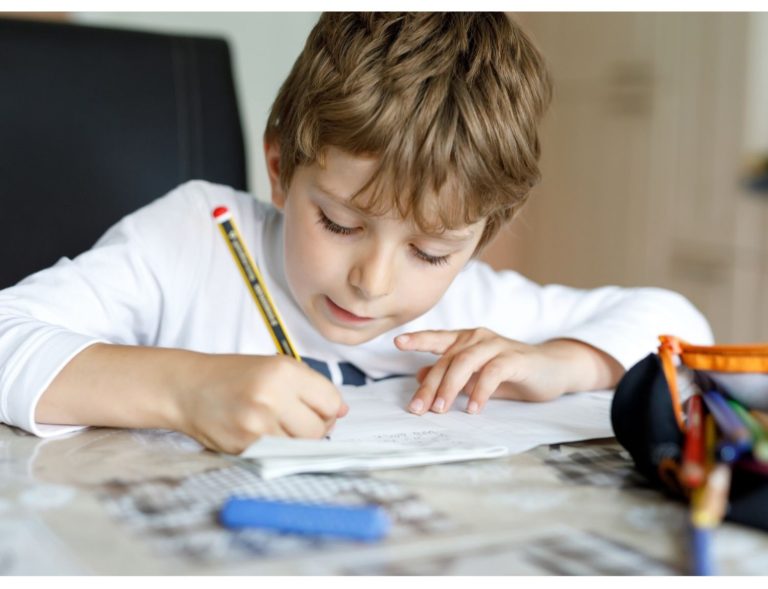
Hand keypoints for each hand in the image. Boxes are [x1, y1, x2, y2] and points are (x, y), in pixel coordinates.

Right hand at [174, 354, 347, 453]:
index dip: (328, 408)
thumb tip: (342, 411)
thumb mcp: (275, 367)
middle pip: (319, 429)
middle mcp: (272, 396)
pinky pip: (279, 455)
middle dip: (314, 428)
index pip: (331, 401)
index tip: (316, 408)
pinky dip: (277, 449)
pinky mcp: (245, 446)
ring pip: (301, 446)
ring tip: (276, 426)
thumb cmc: (234, 376)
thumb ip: (311, 387)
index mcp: (284, 371)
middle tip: (294, 420)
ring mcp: (258, 424)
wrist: (187, 387)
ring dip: (295, 441)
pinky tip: (262, 434)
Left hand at [395, 328, 622, 414]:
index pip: (438, 338)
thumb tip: (420, 377)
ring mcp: (497, 345)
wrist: (553, 369)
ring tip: (441, 409)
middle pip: (447, 359)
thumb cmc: (511, 372)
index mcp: (467, 340)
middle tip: (418, 409)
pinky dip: (480, 391)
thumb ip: (451, 374)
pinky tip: (473, 408)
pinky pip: (492, 372)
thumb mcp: (476, 376)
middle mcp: (478, 338)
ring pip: (465, 363)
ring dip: (450, 388)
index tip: (396, 342)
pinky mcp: (515, 358)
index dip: (418, 339)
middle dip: (430, 386)